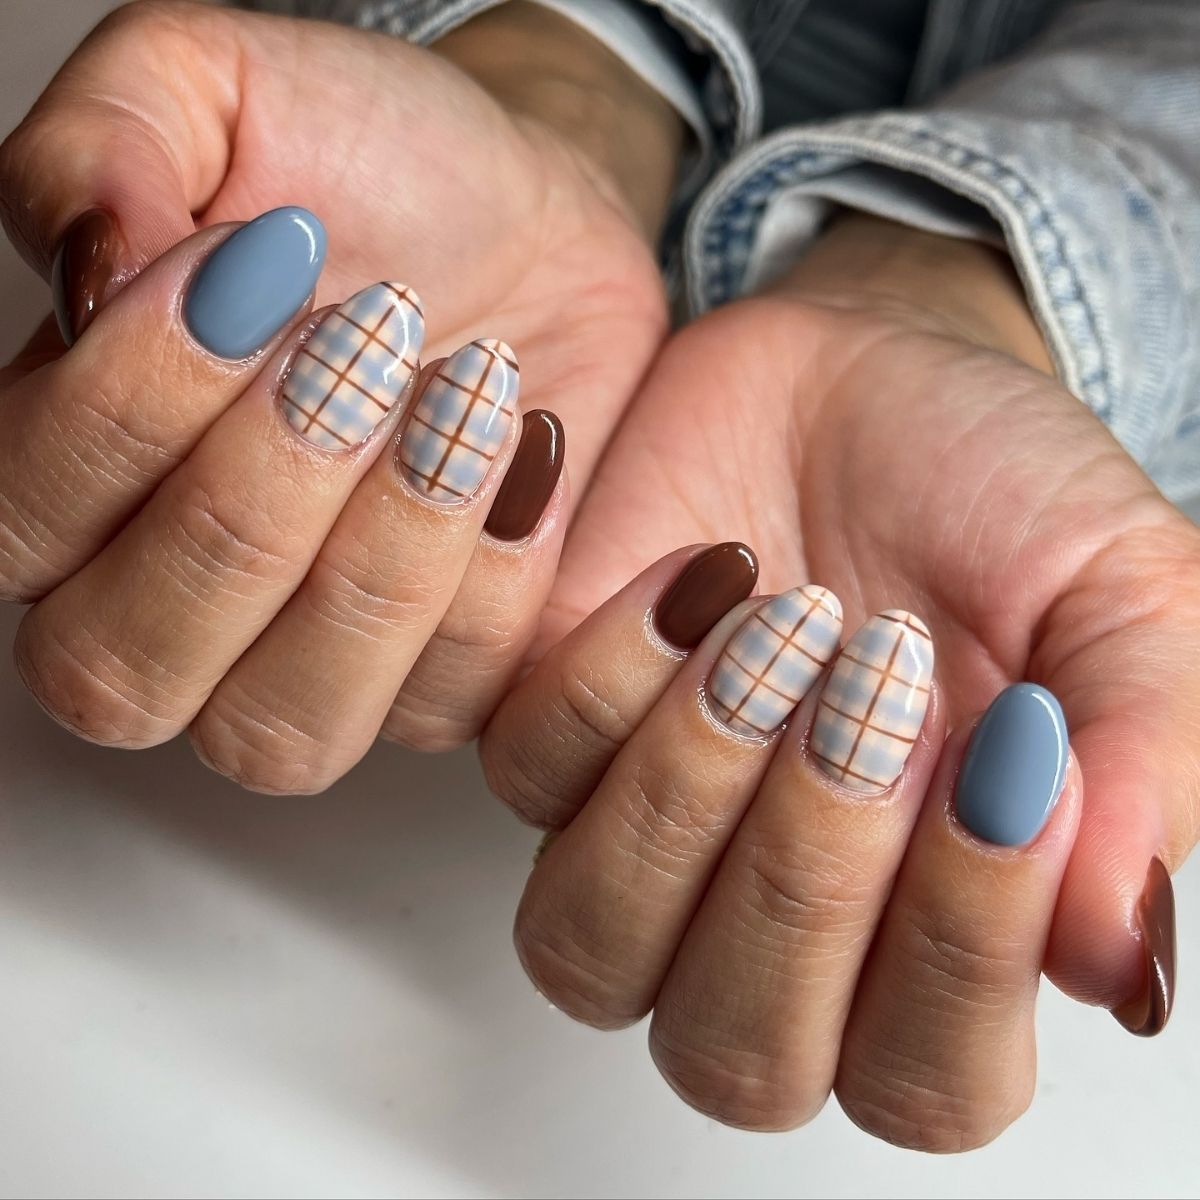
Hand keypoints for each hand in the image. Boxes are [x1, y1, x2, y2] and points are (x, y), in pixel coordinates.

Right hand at [0, 0, 676, 755]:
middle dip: (255, 506)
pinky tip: (530, 449)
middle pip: (129, 671)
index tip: (247, 272)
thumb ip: (106, 151)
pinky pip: (445, 701)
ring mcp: (309, 664)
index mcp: (74, 480)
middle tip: (367, 343)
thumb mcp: (219, 93)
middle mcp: (170, 605)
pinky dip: (497, 577)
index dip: (129, 416)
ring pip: (280, 732)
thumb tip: (85, 271)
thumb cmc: (368, 168)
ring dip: (377, 566)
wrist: (529, 216)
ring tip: (466, 392)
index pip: (25, 528)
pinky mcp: (443, 674)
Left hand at [484, 213, 1198, 1143]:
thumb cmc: (995, 496)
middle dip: (806, 877)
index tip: (1003, 772)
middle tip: (879, 686)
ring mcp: (643, 834)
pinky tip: (696, 573)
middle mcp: (769, 917)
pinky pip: (526, 773)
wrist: (865, 374)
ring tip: (785, 628)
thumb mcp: (1117, 598)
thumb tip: (1120, 959)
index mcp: (930, 927)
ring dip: (685, 797)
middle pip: (736, 1051)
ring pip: (589, 945)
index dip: (957, 961)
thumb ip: (1138, 766)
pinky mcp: (548, 732)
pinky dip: (603, 681)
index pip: (924, 1078)